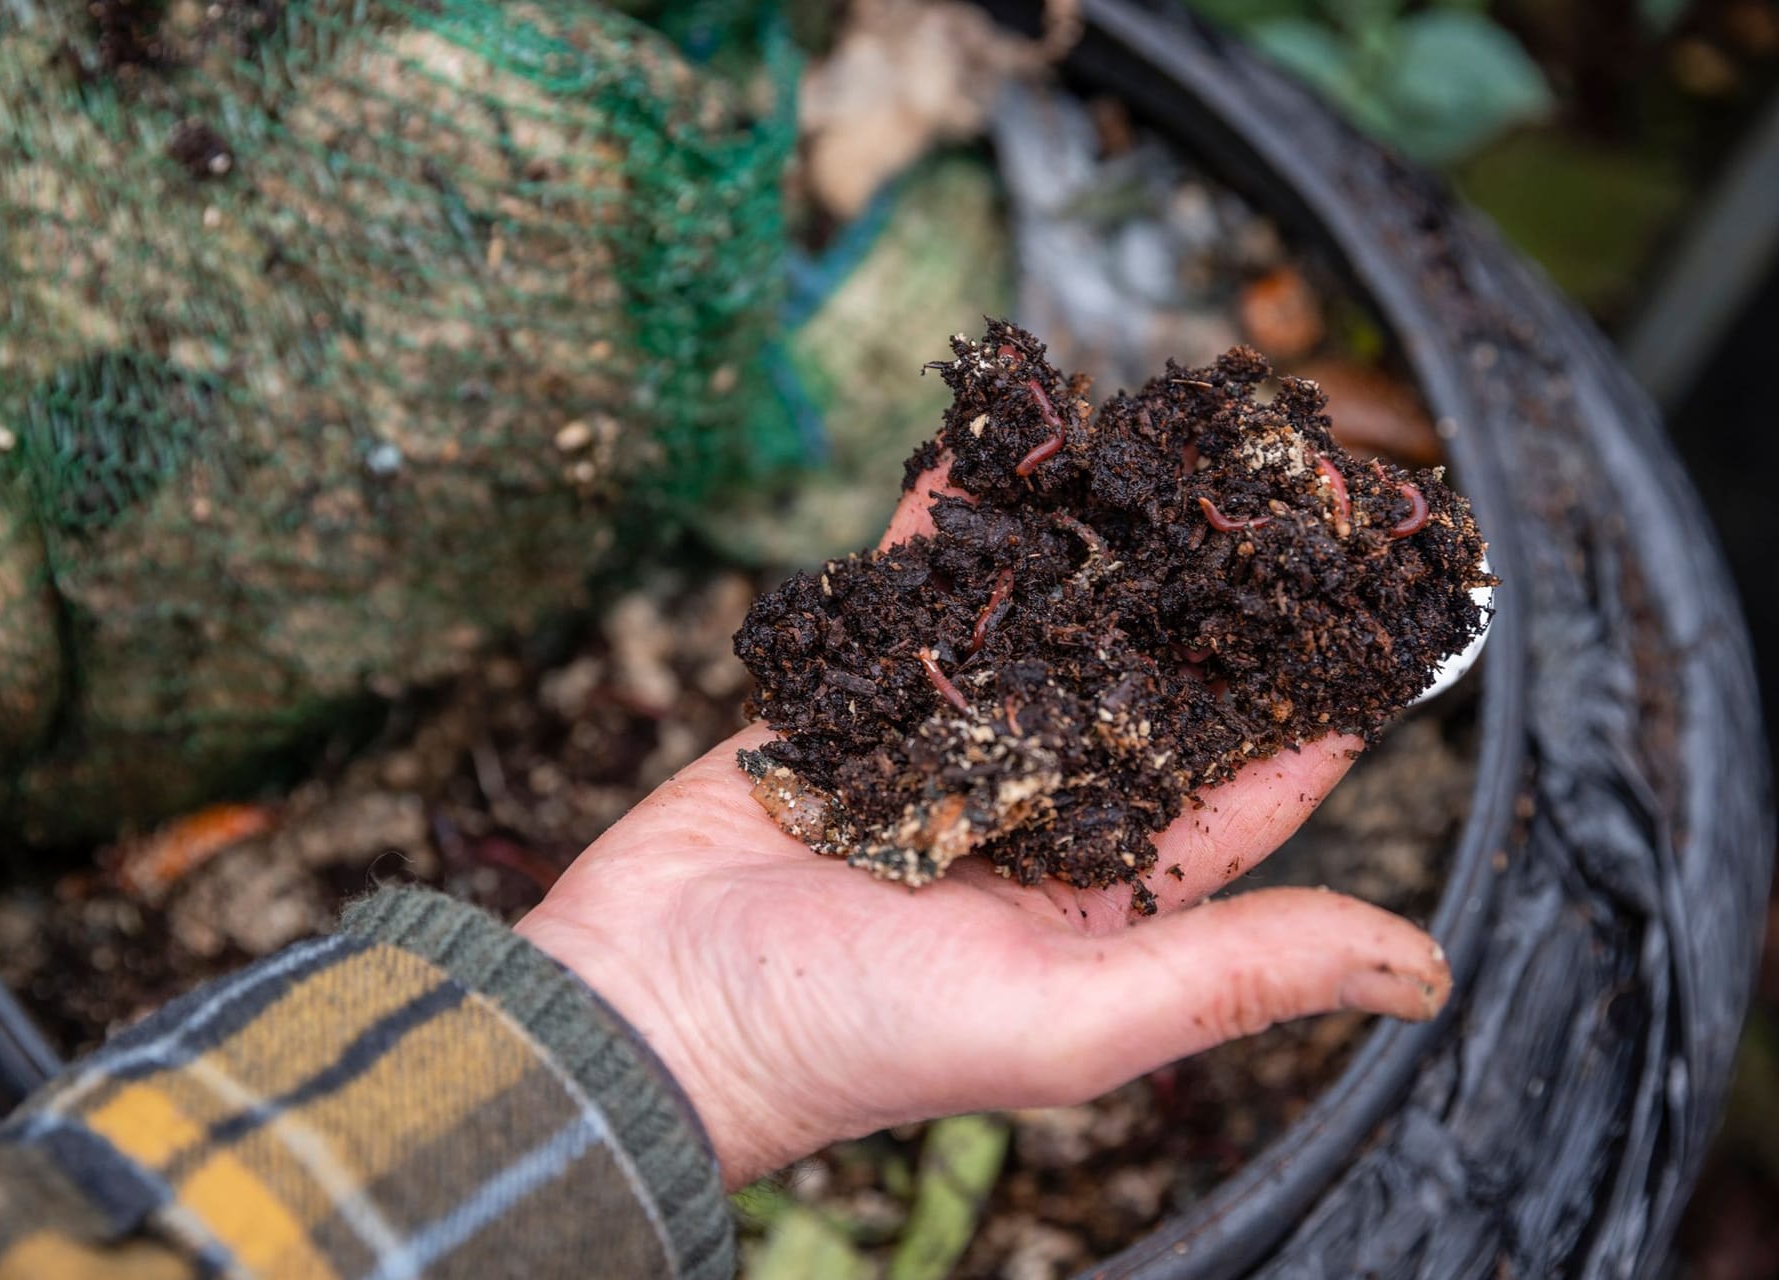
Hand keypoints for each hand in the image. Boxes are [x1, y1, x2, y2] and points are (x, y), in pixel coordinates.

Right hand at [516, 465, 1451, 1187]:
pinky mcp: (853, 698)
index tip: (1386, 612)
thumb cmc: (855, 1037)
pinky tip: (1000, 450)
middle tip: (1283, 488)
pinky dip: (954, 525)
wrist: (651, 1001)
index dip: (1319, 706)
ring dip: (1095, 545)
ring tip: (1163, 446)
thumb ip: (1235, 973)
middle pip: (1151, 686)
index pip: (1246, 789)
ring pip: (1040, 626)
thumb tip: (1424, 973)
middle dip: (1214, 597)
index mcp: (1108, 899)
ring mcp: (943, 747)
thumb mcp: (1072, 1022)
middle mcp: (1038, 814)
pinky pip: (920, 598)